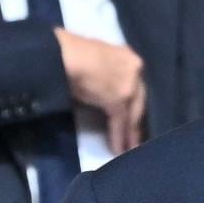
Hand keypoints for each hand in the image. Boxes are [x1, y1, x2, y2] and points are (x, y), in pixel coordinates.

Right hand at [55, 30, 149, 151]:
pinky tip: (117, 149)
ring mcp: (128, 85)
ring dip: (130, 134)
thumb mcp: (94, 59)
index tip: (133, 113)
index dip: (133, 101)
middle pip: (138, 100)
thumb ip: (104, 72)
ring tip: (129, 149)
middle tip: (137, 136)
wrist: (64, 54)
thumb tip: (100, 88)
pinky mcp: (118, 99)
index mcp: (127, 56)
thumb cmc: (69, 52)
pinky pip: (120, 122)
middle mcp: (134, 70)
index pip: (136, 84)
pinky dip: (118, 136)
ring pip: (132, 114)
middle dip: (136, 120)